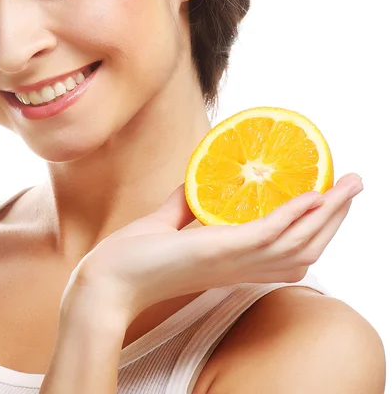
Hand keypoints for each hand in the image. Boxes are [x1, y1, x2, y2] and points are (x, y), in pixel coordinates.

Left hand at [68, 173, 362, 321]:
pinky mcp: (219, 252)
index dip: (314, 228)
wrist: (106, 281)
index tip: (328, 201)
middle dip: (335, 218)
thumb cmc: (134, 259)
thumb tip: (196, 180)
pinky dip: (295, 215)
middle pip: (305, 246)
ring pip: (298, 242)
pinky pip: (269, 234)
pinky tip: (312, 195)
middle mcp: (242, 266)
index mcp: (233, 262)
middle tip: (353, 185)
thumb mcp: (166, 224)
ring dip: (328, 213)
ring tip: (348, 185)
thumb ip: (184, 205)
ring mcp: (233, 260)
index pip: (287, 251)